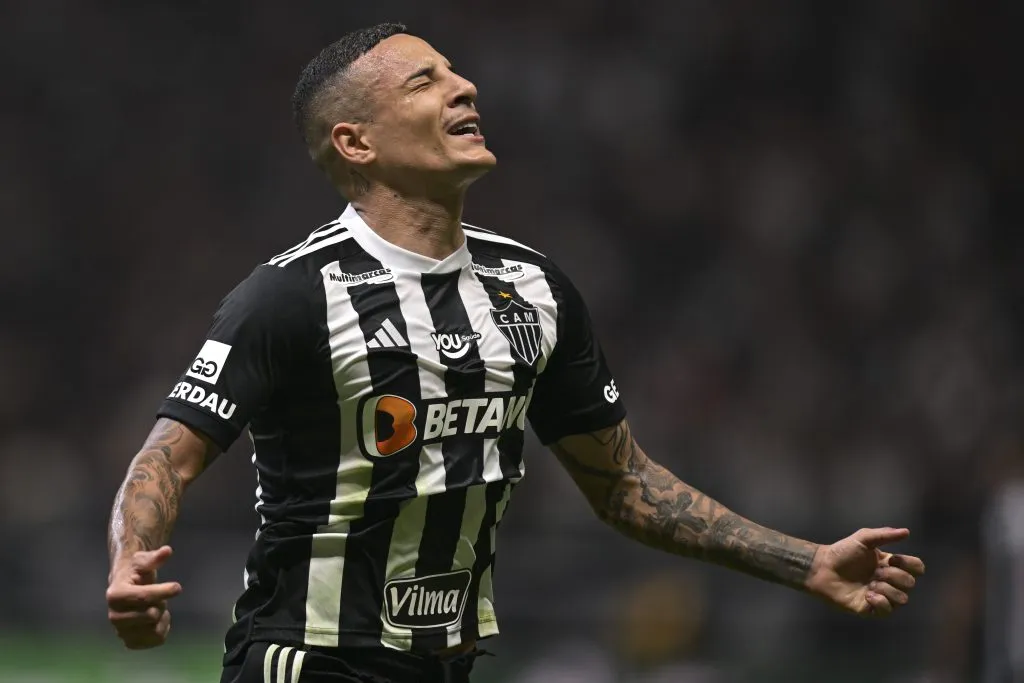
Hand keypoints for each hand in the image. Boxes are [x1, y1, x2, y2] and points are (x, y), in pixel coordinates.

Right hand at [106, 546, 181, 648]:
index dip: (163, 592)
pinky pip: (156, 640)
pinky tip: (157, 620)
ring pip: (154, 630)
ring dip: (161, 617)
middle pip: (151, 615)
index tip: (178, 587)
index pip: (143, 597)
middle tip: (157, 597)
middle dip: (160, 603)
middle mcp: (114, 616)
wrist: (128, 588)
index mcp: (115, 595)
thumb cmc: (136, 572)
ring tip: (155, 607)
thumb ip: (154, 558)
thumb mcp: (143, 561)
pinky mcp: (131, 642)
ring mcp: (121, 631)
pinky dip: (162, 629)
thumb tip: (167, 551)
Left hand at [805, 527, 924, 616]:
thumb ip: (884, 535)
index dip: (910, 564)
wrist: (822, 567)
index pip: (916, 568)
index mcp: (890, 564)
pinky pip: (888, 611)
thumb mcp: (863, 538)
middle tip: (875, 572)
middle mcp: (888, 581)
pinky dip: (881, 602)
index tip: (893, 559)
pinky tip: (868, 594)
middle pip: (910, 583)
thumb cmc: (842, 552)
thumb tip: (906, 532)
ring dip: (888, 589)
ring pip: (902, 599)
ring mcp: (880, 595)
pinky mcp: (870, 608)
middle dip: (895, 576)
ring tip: (871, 583)